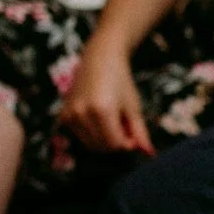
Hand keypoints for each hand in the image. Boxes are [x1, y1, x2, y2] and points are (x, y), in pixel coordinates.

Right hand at [60, 36, 155, 153]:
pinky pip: (81, 137)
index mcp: (102, 111)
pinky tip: (100, 119)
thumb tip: (150, 154)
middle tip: (124, 125)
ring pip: (90, 145)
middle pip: (102, 147)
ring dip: (104, 140)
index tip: (134, 133)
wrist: (100, 59)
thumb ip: (140, 133)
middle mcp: (82, 114)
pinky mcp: (63, 115)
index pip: (115, 144)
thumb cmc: (121, 82)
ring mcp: (69, 115)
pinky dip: (93, 134)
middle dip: (116, 142)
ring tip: (113, 120)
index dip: (127, 144)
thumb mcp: (134, 107)